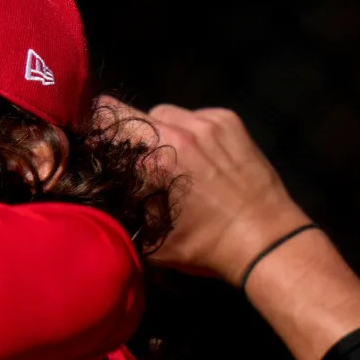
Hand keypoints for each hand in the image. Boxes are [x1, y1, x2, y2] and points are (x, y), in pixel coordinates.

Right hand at [99, 97, 310, 283]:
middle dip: (128, 134)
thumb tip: (96, 192)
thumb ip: (120, 208)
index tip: (92, 140)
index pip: (108, 117)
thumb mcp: (149, 237)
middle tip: (134, 159)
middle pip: (133, 113)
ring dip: (160, 131)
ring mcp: (207, 124)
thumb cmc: (205, 247)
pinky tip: (198, 158)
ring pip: (165, 113)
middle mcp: (179, 132)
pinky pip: (195, 116)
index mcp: (154, 160)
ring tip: (170, 160)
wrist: (266, 241)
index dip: (94, 126)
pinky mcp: (229, 121)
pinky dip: (190, 132)